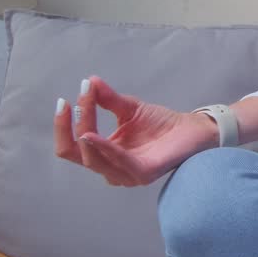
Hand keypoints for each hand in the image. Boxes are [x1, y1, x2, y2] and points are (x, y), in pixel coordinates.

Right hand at [53, 76, 216, 185]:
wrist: (193, 129)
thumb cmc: (161, 123)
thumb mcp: (128, 108)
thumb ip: (108, 99)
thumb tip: (89, 81)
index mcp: (104, 155)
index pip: (72, 146)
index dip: (64, 125)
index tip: (64, 100)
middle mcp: (111, 169)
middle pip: (78, 153)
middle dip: (73, 125)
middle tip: (75, 101)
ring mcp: (126, 175)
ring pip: (94, 161)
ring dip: (85, 135)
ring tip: (81, 113)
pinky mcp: (143, 174)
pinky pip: (119, 163)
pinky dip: (104, 149)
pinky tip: (93, 135)